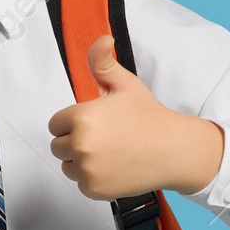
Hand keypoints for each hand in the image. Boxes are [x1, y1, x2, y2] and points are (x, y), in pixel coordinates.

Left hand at [47, 35, 224, 200]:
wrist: (173, 150)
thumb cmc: (150, 118)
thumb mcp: (125, 84)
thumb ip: (103, 62)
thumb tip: (101, 40)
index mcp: (82, 118)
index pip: (55, 124)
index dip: (73, 122)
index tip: (93, 122)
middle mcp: (81, 145)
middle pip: (58, 146)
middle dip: (74, 141)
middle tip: (103, 137)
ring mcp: (87, 170)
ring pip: (67, 166)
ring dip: (80, 161)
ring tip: (108, 152)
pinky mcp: (95, 190)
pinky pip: (81, 184)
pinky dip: (92, 179)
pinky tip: (113, 167)